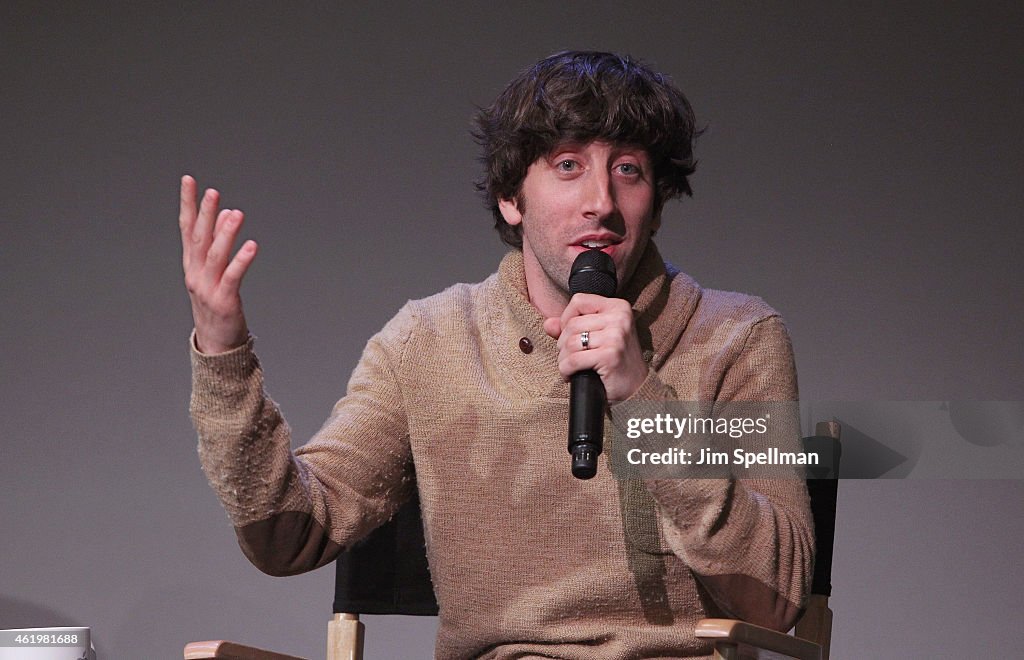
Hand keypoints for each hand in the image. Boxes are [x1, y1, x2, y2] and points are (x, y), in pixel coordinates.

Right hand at [179, 175, 257, 353]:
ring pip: (215, 256)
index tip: (188, 181)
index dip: (188, 204)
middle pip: (199, 238)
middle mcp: (196, 274)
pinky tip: (251, 245)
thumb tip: (228, 213)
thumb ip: (219, 244)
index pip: (187, 228)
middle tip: (213, 192)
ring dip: (225, 233)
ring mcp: (208, 288)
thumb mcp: (214, 273)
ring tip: (235, 213)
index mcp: (192, 264)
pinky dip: (241, 260)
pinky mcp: (224, 301)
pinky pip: (233, 277)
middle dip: (206, 214)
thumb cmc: (217, 306)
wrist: (216, 344)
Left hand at [543, 294, 648, 401]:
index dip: (567, 318)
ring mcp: (616, 336)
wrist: (636, 389)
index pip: (578, 301)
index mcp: (618, 307)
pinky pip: (573, 360)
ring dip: (563, 359)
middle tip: (571, 357)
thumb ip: (571, 327)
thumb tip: (548, 323)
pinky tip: (572, 375)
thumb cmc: (615, 361)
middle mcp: (619, 318)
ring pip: (570, 342)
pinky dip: (566, 370)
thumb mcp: (597, 337)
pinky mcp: (610, 355)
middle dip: (563, 344)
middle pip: (571, 324)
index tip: (571, 336)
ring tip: (572, 367)